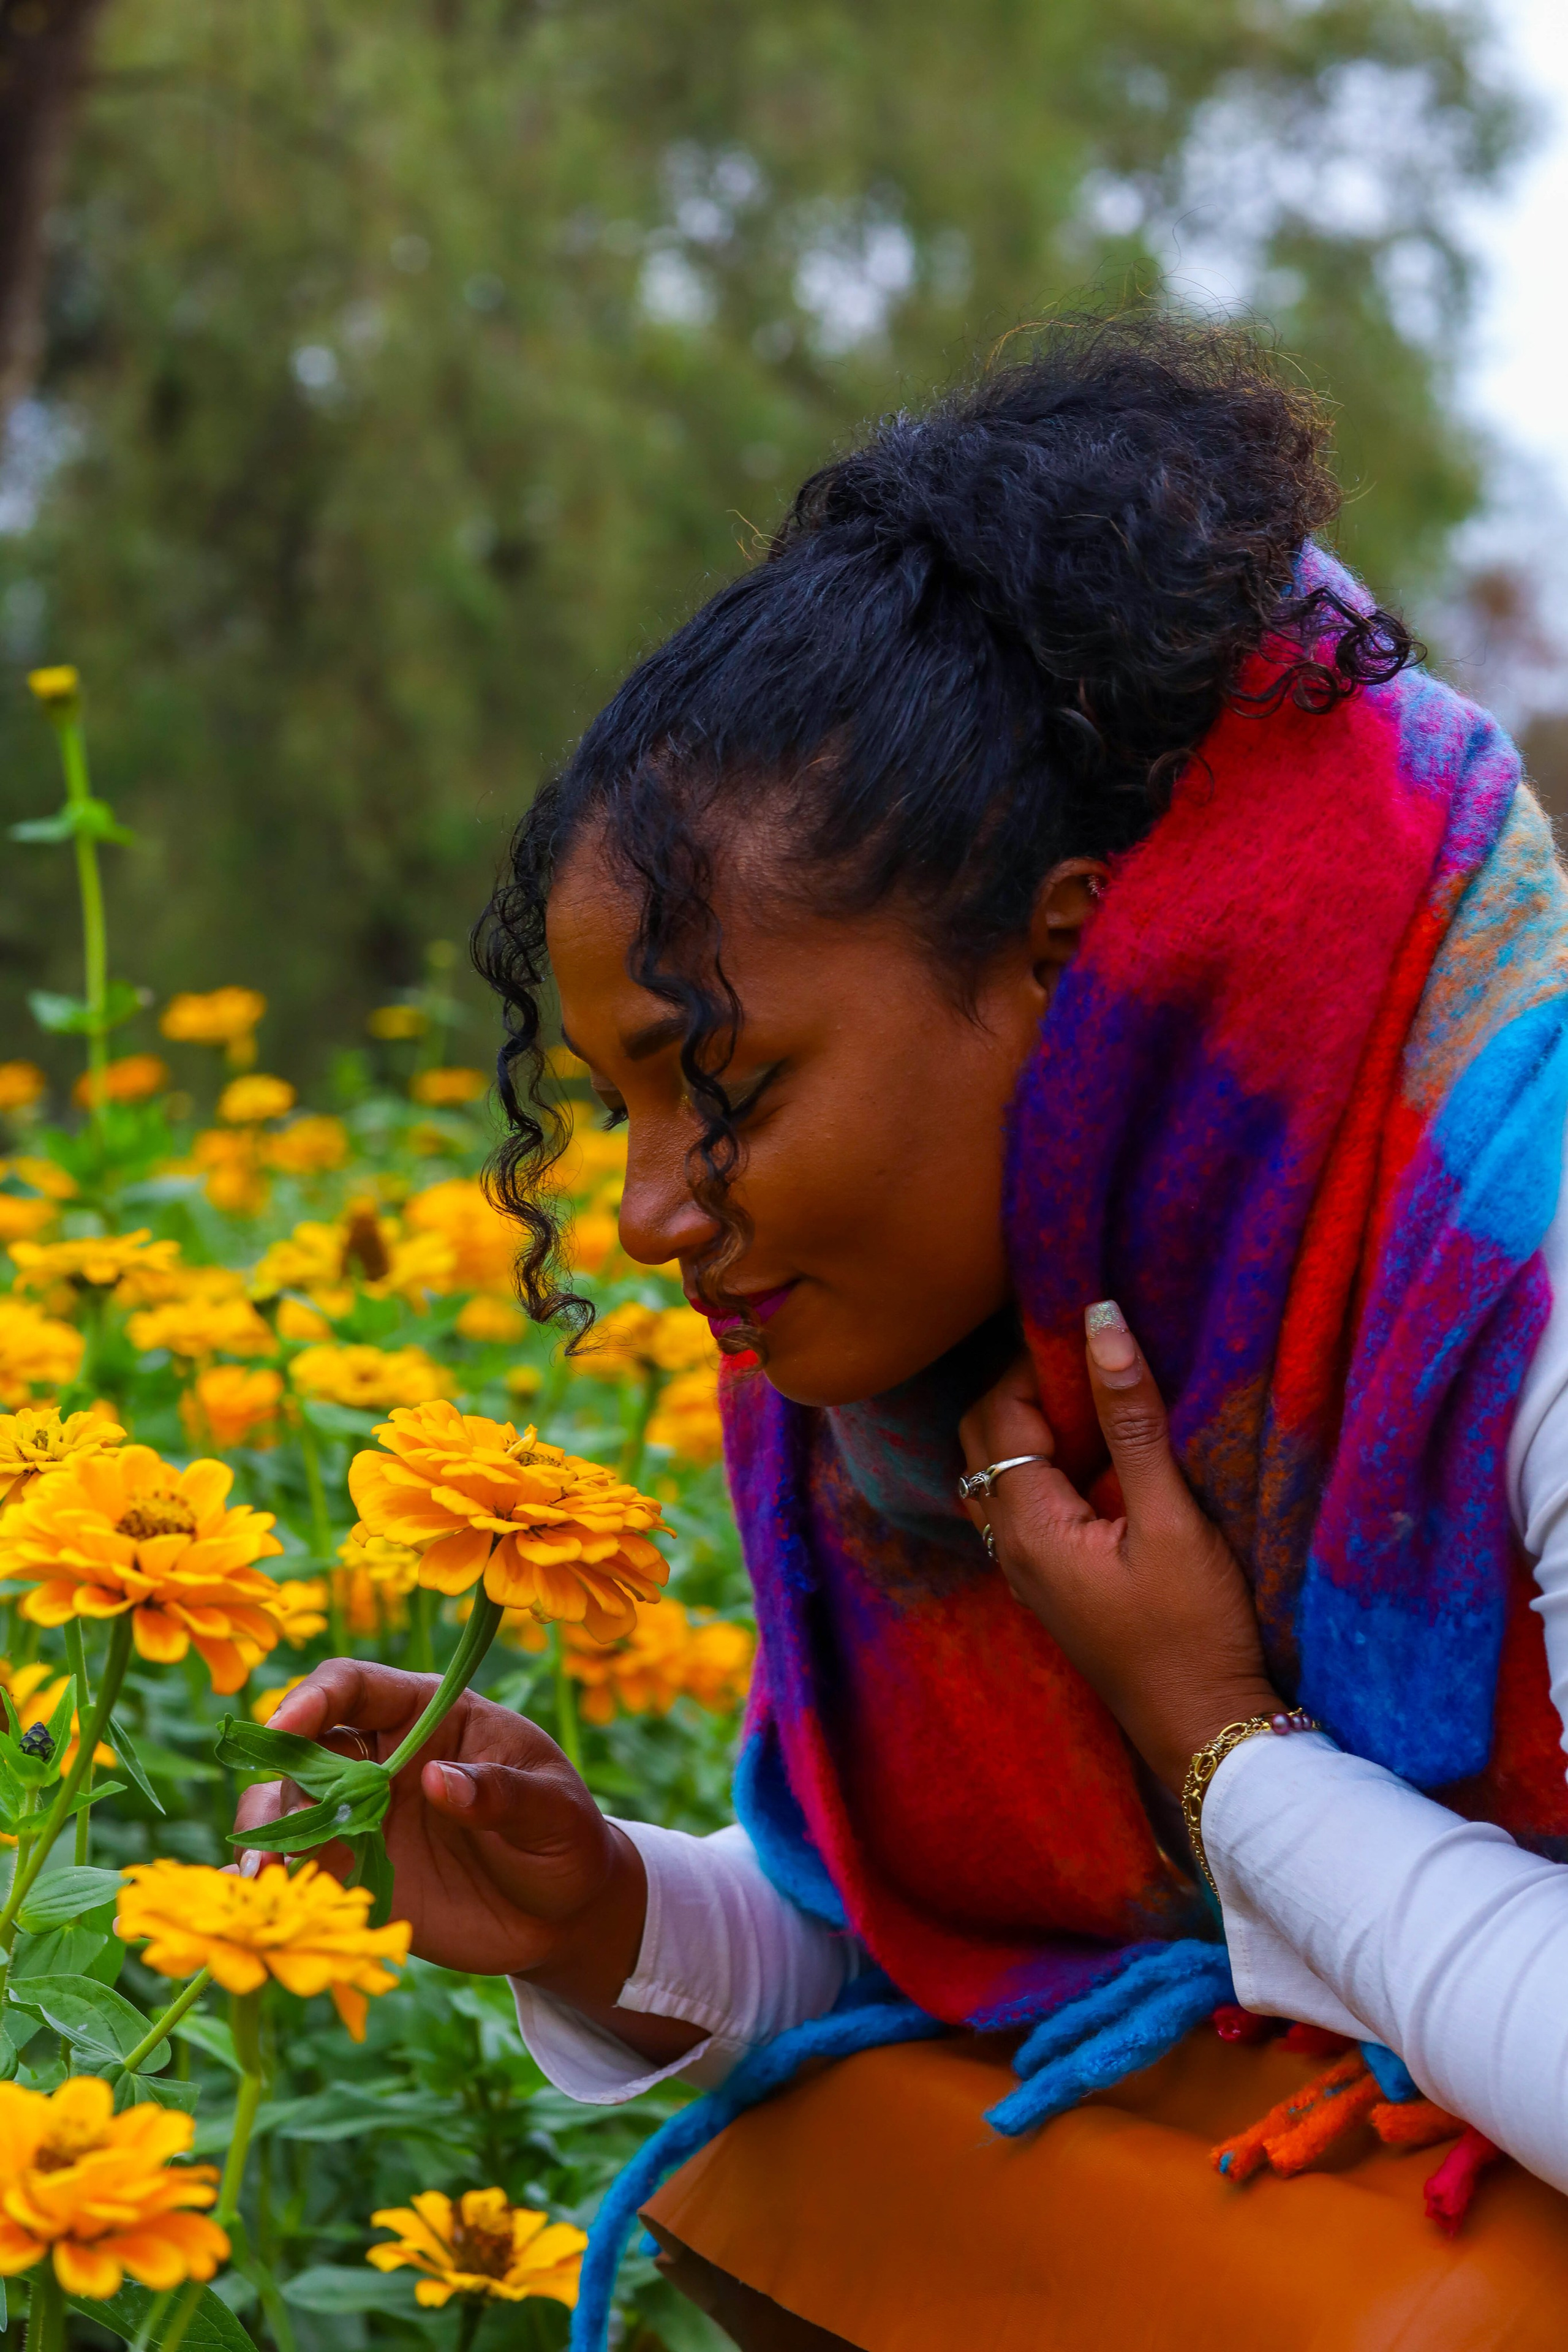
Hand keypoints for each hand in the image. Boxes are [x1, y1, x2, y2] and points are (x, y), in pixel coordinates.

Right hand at [235, 1661, 637, 1993]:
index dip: (312, 1700)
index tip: (283, 1729)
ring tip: (265, 1873)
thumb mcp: (554, 1811)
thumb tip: (437, 1779)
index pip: (353, 1686)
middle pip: (305, 1747)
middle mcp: (382, 1757)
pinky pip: (296, 1863)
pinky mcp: (354, 1872)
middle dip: (282, 1777)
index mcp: (430, 1714)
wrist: (564, 1915)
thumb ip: (503, 1793)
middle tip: (284, 1826)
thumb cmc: (565, 1839)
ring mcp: (362, 1816)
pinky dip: (269, 1875)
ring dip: (266, 1831)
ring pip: (286, 1804)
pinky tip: (258, 1893)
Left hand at [957, 1305, 1279, 1790]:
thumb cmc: (1193, 1630)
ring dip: (1032, 1428)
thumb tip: (1102, 1324)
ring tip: (1096, 1404)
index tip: (1089, 1338)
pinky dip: (1045, 1465)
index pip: (999, 1414)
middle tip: (1091, 1364)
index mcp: (1028, 1526)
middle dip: (1024, 1390)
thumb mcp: (1171, 1518)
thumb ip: (1132, 1420)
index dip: (1036, 1366)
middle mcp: (1010, 1546)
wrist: (1202, 1730)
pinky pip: (1021, 1504)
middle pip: (982, 1439)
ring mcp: (1026, 1568)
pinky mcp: (1052, 1582)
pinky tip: (1099, 1457)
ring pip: (997, 1472)